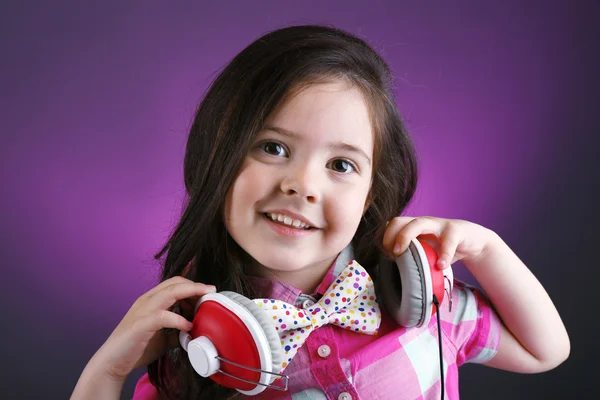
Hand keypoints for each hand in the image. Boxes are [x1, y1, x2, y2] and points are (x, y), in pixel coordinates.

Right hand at [91, 277, 215, 380]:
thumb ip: (177, 332)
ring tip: (205, 301)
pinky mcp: (141, 324)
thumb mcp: (162, 338)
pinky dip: (178, 319)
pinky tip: (189, 326)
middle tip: (211, 292)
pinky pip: (163, 316)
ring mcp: (143, 310)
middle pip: (175, 283)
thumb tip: (194, 332)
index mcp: (152, 301)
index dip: (193, 286)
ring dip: (190, 293)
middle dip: (195, 286)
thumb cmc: (136, 348)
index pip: (175, 283)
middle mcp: (147, 300)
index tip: (208, 294)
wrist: (112, 362)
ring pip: (170, 292)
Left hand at [382, 216, 494, 268]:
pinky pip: (449, 240)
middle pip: (399, 220)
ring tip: (401, 254)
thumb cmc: (444, 247)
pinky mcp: (456, 230)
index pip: (389, 226)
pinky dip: (444, 254)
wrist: (473, 241)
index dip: (383, 239)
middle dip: (389, 236)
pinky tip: (441, 266)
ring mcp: (439, 224)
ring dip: (406, 237)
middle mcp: (423, 223)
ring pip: (419, 223)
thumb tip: (391, 273)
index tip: (384, 255)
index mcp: (412, 227)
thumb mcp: (425, 252)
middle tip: (391, 255)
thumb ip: (411, 257)